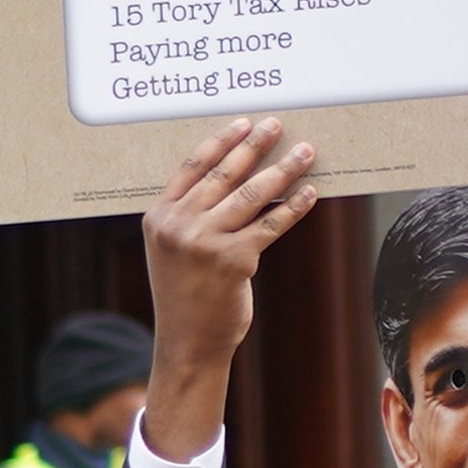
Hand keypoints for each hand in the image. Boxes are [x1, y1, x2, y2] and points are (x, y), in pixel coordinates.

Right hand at [132, 115, 318, 467]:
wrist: (187, 343)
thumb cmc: (185, 295)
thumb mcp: (174, 250)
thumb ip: (191, 216)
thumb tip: (239, 179)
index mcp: (158, 217)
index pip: (192, 166)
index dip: (221, 141)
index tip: (244, 123)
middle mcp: (177, 225)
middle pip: (224, 173)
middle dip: (255, 145)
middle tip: (278, 125)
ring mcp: (204, 242)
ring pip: (251, 194)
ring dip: (282, 169)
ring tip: (304, 152)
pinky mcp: (233, 260)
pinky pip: (270, 224)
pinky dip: (293, 206)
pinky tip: (309, 193)